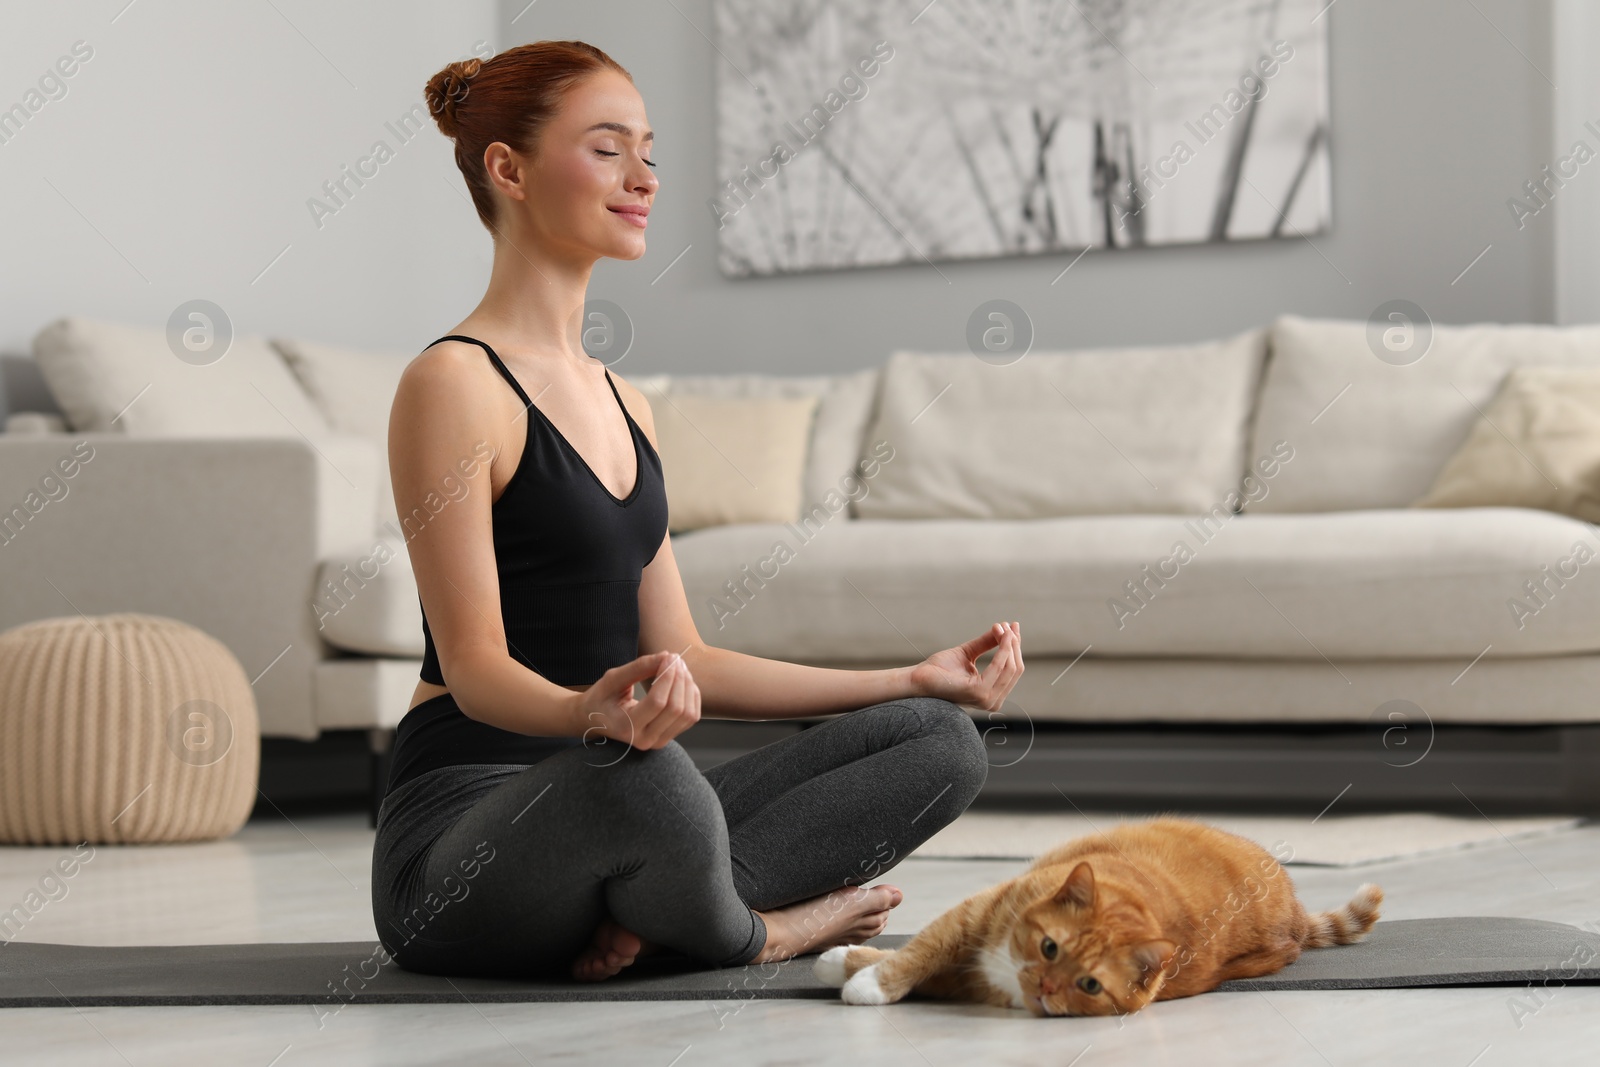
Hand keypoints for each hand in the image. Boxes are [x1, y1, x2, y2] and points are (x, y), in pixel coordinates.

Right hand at [575, 650, 700, 750]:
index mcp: (626, 727)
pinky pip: (691, 717)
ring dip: (688, 686)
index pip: (657, 702)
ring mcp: (659, 742)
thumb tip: (668, 656)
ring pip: (688, 714)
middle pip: (676, 709)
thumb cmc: (602, 698)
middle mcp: (645, 740)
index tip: (668, 657)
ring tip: (679, 668)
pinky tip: (683, 681)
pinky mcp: (669, 737)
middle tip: (675, 659)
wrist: (598, 719)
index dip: (667, 676)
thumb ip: (639, 667)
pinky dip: (692, 696)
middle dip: (679, 679)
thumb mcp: (613, 679)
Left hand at [909, 621, 1023, 712]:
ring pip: (1010, 667)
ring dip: (1009, 644)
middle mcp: (992, 701)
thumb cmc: (939, 669)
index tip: (1013, 626)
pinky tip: (999, 635)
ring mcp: (987, 699)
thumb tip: (1005, 628)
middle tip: (1009, 624)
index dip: (1015, 647)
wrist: (918, 679)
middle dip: (1014, 644)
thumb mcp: (968, 653)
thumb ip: (986, 644)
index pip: (1013, 670)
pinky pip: (998, 667)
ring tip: (1003, 627)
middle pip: (1015, 668)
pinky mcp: (979, 693)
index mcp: (991, 694)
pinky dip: (1002, 649)